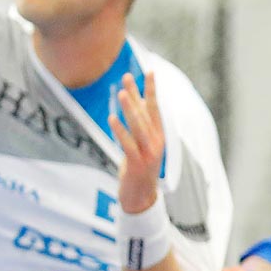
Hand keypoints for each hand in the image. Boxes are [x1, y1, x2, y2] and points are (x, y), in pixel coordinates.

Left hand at [111, 72, 163, 213]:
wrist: (141, 199)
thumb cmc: (138, 170)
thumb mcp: (141, 146)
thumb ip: (139, 128)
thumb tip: (134, 106)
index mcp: (158, 136)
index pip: (155, 108)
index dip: (152, 90)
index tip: (149, 71)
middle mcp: (156, 142)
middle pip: (146, 113)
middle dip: (137, 93)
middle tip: (126, 76)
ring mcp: (148, 153)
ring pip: (138, 126)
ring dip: (130, 108)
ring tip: (121, 93)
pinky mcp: (137, 164)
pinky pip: (127, 144)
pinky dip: (120, 131)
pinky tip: (112, 118)